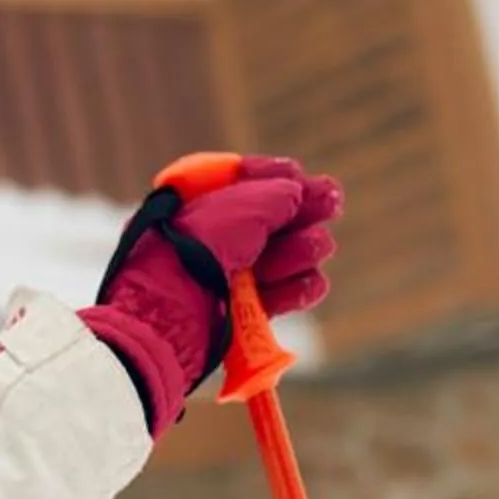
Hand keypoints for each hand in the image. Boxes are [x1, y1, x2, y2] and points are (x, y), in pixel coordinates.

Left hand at [80, 155, 339, 435]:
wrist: (167, 323)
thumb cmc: (193, 258)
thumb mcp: (238, 210)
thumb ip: (275, 195)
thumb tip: (298, 194)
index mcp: (190, 208)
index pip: (239, 182)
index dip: (274, 175)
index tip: (299, 174)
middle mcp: (208, 241)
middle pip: (272, 220)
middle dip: (302, 212)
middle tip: (331, 205)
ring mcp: (227, 278)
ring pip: (287, 257)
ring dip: (303, 251)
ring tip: (306, 251)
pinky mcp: (242, 314)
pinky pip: (286, 295)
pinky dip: (300, 289)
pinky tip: (306, 282)